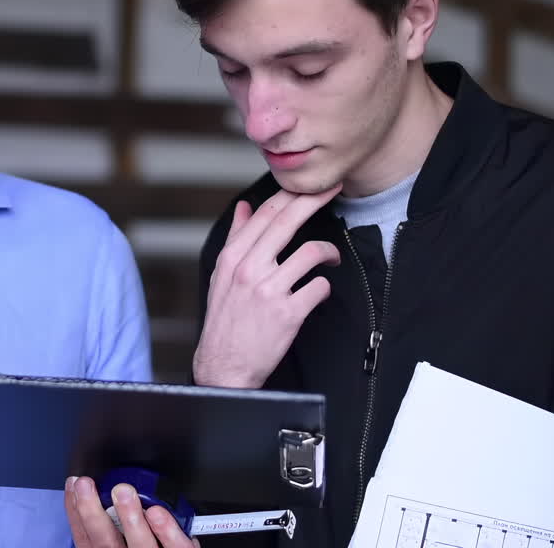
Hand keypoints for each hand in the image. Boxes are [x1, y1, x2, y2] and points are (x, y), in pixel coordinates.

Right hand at [66, 477, 198, 547]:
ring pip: (140, 546)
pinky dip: (167, 531)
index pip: (87, 540)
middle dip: (92, 512)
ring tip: (123, 492)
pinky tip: (157, 513)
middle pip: (105, 543)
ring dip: (130, 517)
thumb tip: (94, 502)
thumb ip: (110, 534)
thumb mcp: (119, 547)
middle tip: (87, 486)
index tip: (74, 487)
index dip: (76, 514)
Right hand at [193, 186, 341, 388]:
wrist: (224, 367)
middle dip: (313, 201)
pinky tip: (318, 291)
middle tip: (332, 190)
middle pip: (287, 222)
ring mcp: (269, 290)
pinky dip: (323, 287)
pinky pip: (319, 287)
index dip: (291, 195)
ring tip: (331, 258)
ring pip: (310, 253)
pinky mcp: (288, 313)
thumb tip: (244, 208)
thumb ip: (236, 239)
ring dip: (328, 252)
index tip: (309, 185)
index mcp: (233, 258)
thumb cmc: (225, 320)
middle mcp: (249, 269)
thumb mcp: (222, 276)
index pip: (265, 215)